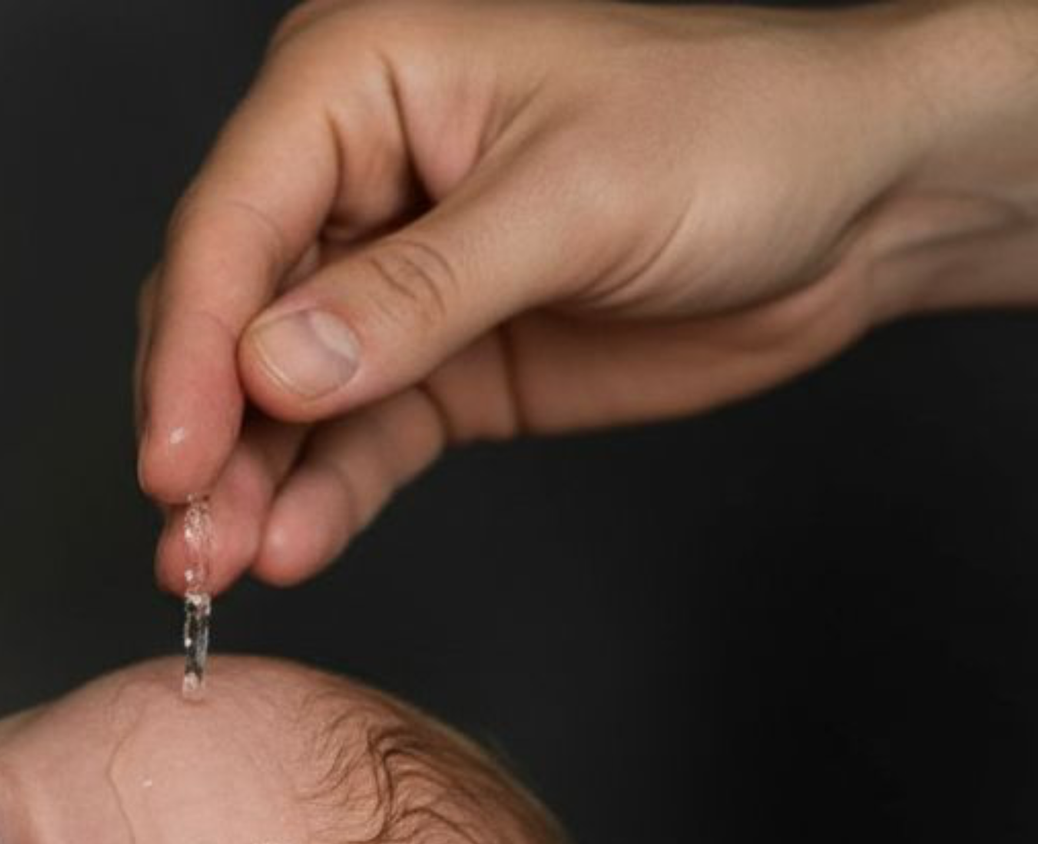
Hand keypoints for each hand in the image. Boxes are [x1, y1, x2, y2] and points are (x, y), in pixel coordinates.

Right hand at [137, 0, 943, 593]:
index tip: (174, 459)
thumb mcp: (577, 201)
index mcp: (360, 79)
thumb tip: (275, 364)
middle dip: (204, 432)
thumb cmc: (741, 130)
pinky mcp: (436, 365)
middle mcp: (352, 172)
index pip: (234, 220)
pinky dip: (319, 496)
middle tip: (189, 540)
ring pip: (274, 395)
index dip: (192, 349)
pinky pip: (354, 440)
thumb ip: (419, 292)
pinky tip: (292, 546)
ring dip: (246, 484)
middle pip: (229, 315)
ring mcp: (388, 280)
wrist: (863, 200)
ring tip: (217, 571)